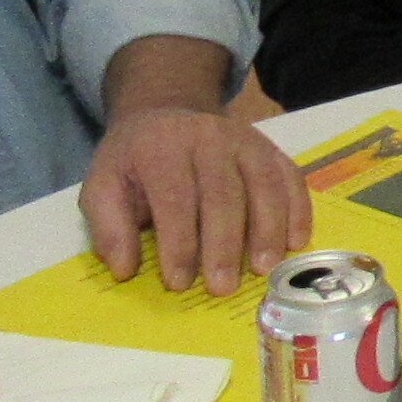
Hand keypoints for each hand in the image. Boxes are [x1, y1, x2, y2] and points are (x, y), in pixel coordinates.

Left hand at [84, 100, 312, 292]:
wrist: (166, 114)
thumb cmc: (135, 162)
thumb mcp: (103, 186)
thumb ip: (109, 227)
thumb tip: (125, 268)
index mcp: (161, 147)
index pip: (175, 198)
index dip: (178, 243)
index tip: (178, 282)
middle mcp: (207, 137)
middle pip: (223, 193)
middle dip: (224, 245)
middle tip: (222, 287)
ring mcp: (244, 139)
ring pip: (264, 184)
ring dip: (267, 229)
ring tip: (263, 270)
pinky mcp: (269, 148)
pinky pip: (290, 177)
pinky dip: (298, 210)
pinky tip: (295, 243)